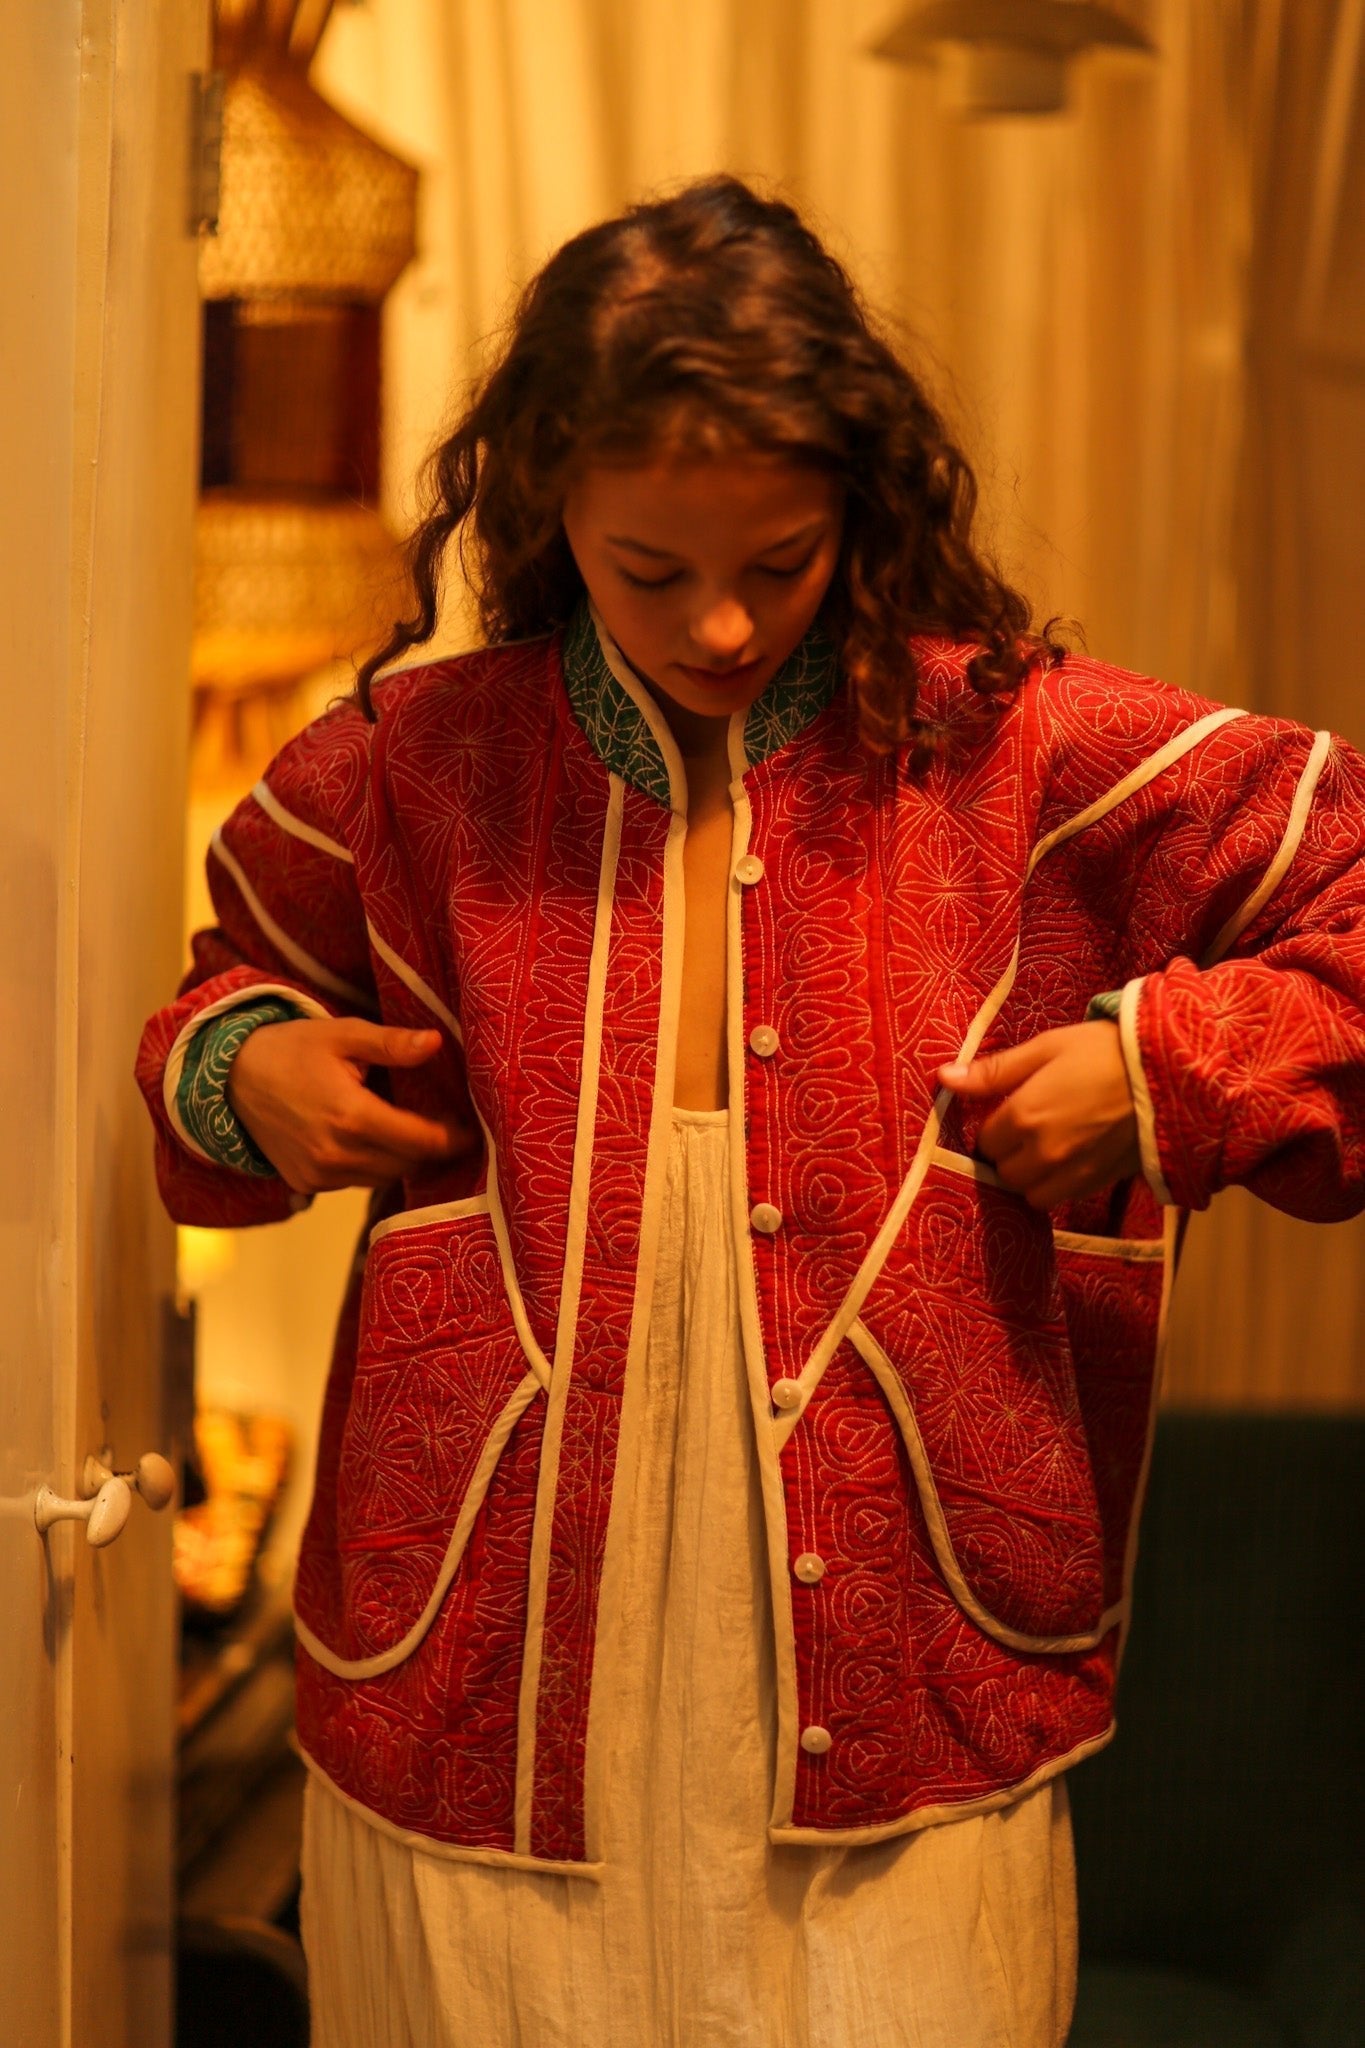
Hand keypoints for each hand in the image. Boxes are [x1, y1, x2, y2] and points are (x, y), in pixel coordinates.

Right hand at [226, 1017, 478, 1194]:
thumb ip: (391, 1044)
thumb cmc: (292, 1048)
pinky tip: (371, 1139)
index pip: (422, 1141)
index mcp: (352, 1117)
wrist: (230, 1078)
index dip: (453, 1138)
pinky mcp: (307, 1185)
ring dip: (401, 1158)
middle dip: (430, 1148)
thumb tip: (436, 1042)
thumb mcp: (343, 1035)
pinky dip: (371, 1164)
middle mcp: (337, 1155)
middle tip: (446, 1125)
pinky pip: (356, 1181)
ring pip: (384, 1176)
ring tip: (410, 1129)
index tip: (472, 1130)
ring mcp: (320, 1176)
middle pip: (408, 1164)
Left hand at [937, 1021, 1140, 1210]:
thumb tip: (943, 1078)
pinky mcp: (1097, 1184)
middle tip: (1026, 1130)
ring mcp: (1071, 1173)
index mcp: (1023, 1116)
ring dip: (1029, 1176)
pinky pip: (1059, 1200)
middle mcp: (1043, 1153)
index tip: (1007, 1112)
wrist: (1170, 1072)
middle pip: (1003, 1171)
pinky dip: (1055, 1186)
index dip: (993, 1126)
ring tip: (1045, 1149)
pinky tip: (1068, 1161)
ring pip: (1029, 1193)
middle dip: (1008, 1153)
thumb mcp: (1045, 1048)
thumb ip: (993, 1071)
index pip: (984, 1140)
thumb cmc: (1102, 1051)